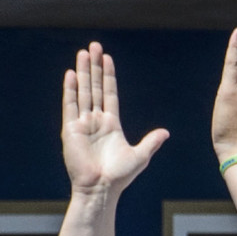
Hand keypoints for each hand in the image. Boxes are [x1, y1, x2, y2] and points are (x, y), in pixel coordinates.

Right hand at [64, 43, 169, 197]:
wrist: (101, 189)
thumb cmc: (119, 177)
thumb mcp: (140, 156)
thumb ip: (151, 142)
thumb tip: (165, 132)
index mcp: (111, 125)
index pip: (109, 93)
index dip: (108, 76)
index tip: (107, 58)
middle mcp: (95, 121)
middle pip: (95, 87)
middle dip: (94, 67)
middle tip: (94, 46)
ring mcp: (82, 124)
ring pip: (83, 92)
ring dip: (83, 72)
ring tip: (83, 53)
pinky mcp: (70, 130)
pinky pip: (70, 105)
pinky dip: (70, 89)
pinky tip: (71, 74)